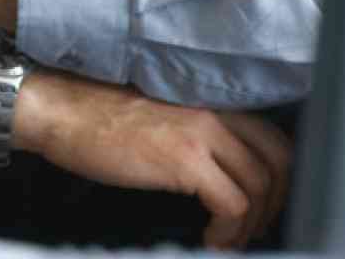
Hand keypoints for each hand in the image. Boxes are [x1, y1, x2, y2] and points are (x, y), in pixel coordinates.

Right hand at [11, 72, 292, 249]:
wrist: (64, 113)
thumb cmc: (100, 119)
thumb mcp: (162, 119)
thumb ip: (197, 135)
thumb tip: (218, 172)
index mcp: (212, 103)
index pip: (272, 137)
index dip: (278, 178)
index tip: (262, 205)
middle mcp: (216, 114)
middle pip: (279, 160)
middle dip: (276, 202)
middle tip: (255, 228)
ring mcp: (203, 136)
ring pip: (259, 186)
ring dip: (251, 224)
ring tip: (229, 242)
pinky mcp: (186, 161)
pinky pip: (232, 204)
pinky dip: (229, 231)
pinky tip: (213, 241)